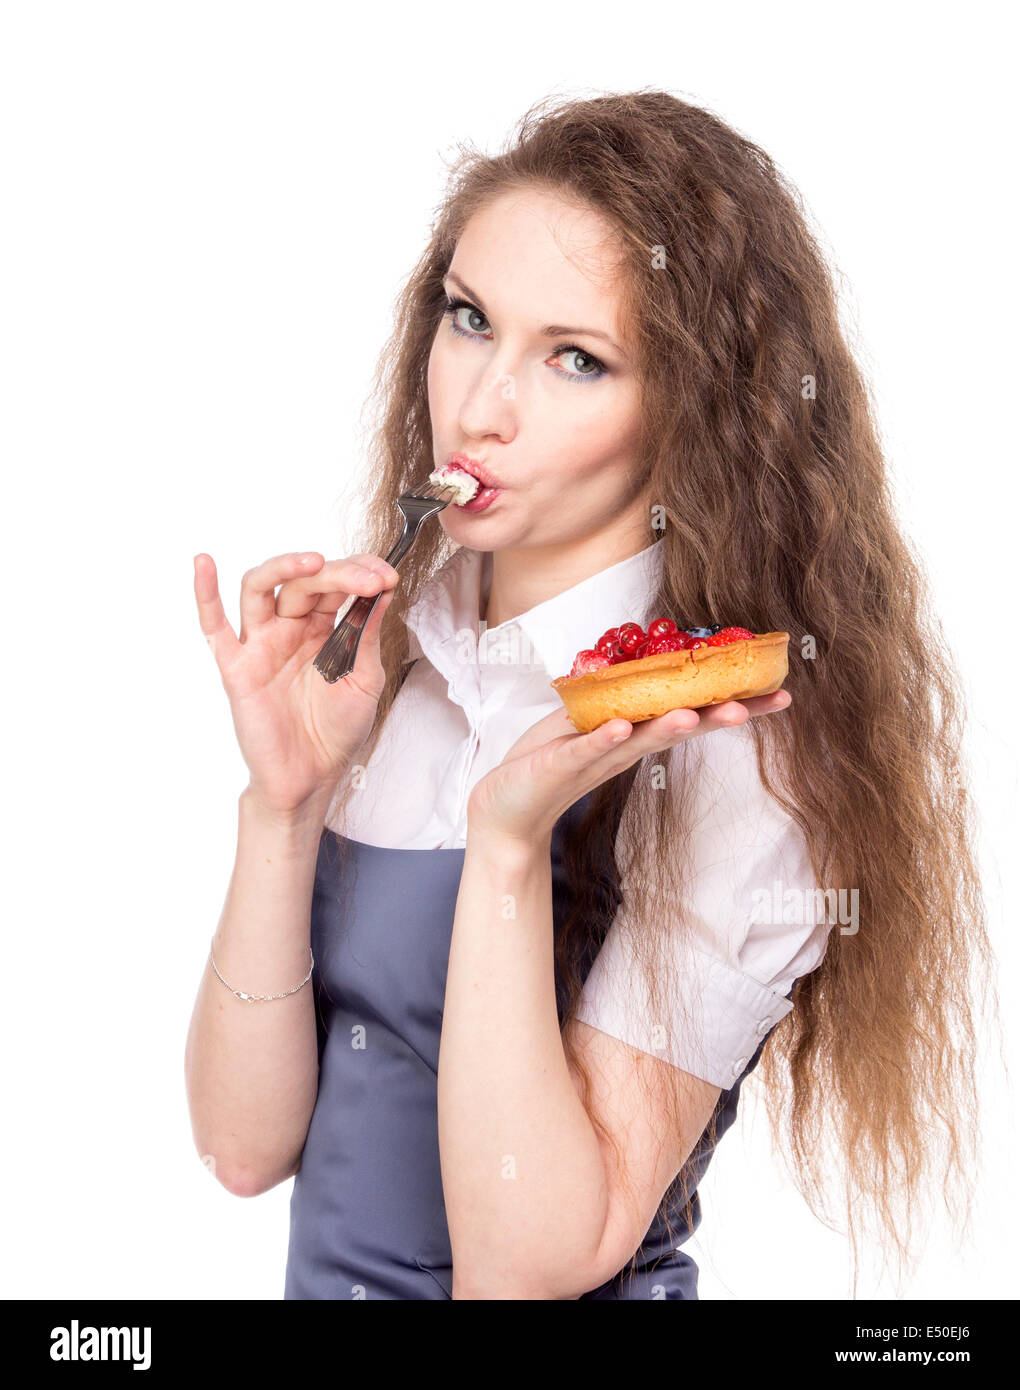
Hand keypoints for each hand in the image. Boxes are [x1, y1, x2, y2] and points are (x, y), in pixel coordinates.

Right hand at [193, 550, 398, 814]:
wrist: (312, 777)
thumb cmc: (335, 730)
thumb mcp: (365, 678)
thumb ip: (367, 634)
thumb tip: (382, 589)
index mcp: (321, 629)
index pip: (335, 585)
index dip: (360, 574)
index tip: (386, 576)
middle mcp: (289, 629)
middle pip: (304, 582)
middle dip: (339, 574)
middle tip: (369, 579)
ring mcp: (260, 644)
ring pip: (261, 588)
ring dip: (285, 567)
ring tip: (316, 562)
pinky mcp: (237, 666)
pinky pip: (213, 626)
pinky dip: (204, 592)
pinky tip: (203, 563)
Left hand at [465, 691, 792, 844]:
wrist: (506, 805)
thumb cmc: (549, 758)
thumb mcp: (591, 717)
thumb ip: (622, 695)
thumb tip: (655, 659)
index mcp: (636, 731)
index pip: (692, 711)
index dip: (733, 703)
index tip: (777, 692)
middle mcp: (626, 746)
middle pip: (680, 728)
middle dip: (718, 716)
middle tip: (756, 705)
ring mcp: (596, 757)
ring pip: (640, 740)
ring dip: (668, 727)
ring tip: (696, 714)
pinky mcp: (563, 764)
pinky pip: (588, 749)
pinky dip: (605, 739)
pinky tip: (622, 728)